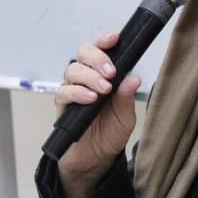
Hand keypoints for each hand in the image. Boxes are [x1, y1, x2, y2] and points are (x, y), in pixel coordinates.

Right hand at [54, 31, 140, 197]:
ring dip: (89, 76)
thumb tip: (134, 77)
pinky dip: (77, 93)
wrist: (95, 159)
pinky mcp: (63, 105)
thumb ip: (127, 98)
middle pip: (83, 53)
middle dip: (97, 58)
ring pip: (73, 69)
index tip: (114, 38)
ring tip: (104, 90)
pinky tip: (90, 99)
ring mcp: (73, 90)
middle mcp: (86, 78)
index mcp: (103, 75)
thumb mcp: (126, 117)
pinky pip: (64, 92)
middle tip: (111, 72)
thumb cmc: (110, 134)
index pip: (101, 50)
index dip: (105, 40)